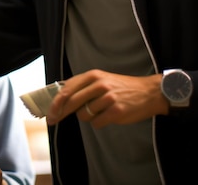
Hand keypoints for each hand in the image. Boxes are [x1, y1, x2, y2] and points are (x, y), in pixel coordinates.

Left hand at [46, 69, 167, 127]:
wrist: (149, 93)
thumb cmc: (122, 87)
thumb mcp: (102, 79)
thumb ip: (83, 86)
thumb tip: (60, 97)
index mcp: (93, 75)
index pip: (67, 89)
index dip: (55, 102)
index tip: (48, 112)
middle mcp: (99, 84)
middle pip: (71, 102)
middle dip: (60, 113)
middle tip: (53, 121)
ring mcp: (108, 98)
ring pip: (84, 114)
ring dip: (88, 116)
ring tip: (101, 110)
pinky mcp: (116, 112)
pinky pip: (96, 123)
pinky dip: (99, 122)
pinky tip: (108, 116)